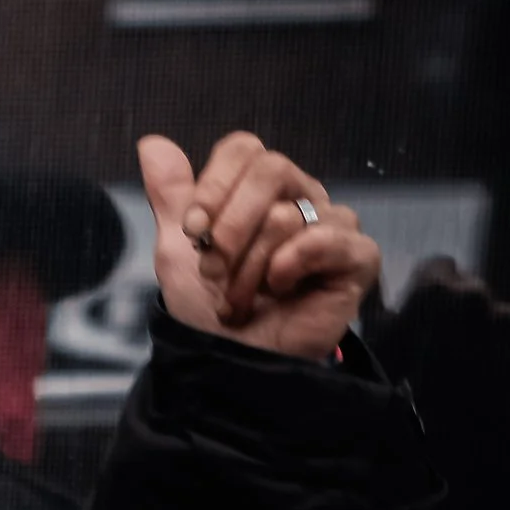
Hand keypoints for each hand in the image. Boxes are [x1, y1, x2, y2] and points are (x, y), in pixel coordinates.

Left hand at [137, 131, 379, 360]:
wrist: (230, 365)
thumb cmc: (209, 313)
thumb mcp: (178, 252)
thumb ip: (171, 198)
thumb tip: (151, 143)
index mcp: (263, 189)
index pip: (244, 150)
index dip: (214, 186)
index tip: (193, 232)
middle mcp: (302, 198)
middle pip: (271, 169)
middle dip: (230, 228)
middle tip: (214, 272)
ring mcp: (333, 226)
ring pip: (288, 216)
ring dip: (249, 270)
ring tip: (241, 301)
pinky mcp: (357, 258)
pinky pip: (328, 239)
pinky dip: (291, 267)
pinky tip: (281, 292)